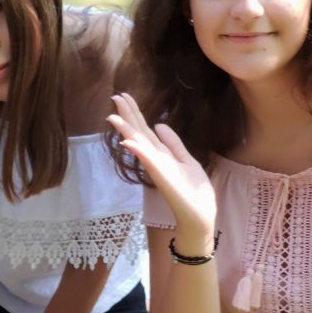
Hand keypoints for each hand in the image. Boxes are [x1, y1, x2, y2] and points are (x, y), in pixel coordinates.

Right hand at [106, 93, 216, 236]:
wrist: (199, 216)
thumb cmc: (194, 192)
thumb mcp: (187, 160)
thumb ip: (173, 144)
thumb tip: (159, 124)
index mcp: (161, 154)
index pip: (145, 129)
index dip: (135, 113)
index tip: (124, 96)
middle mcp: (156, 159)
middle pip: (139, 133)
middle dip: (128, 115)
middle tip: (116, 96)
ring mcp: (158, 168)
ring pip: (140, 145)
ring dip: (126, 131)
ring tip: (112, 116)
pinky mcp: (163, 178)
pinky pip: (149, 162)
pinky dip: (138, 151)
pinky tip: (128, 142)